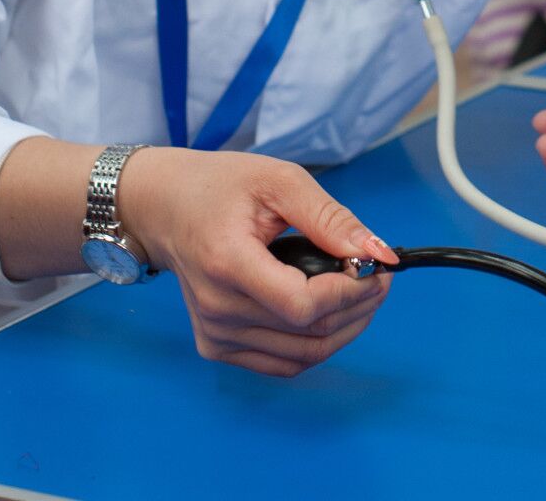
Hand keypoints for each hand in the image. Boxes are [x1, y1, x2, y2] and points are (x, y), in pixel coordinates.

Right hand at [115, 147, 395, 377]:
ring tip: (361, 291)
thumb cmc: (221, 187)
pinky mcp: (216, 346)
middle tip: (379, 275)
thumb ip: (330, 218)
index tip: (376, 268)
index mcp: (227, 264)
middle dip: (359, 307)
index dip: (350, 293)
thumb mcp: (280, 182)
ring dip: (346, 328)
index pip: (302, 305)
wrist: (166, 209)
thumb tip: (377, 253)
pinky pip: (283, 363)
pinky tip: (331, 312)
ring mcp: (215, 334)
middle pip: (309, 333)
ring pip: (303, 355)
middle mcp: (217, 309)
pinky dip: (317, 343)